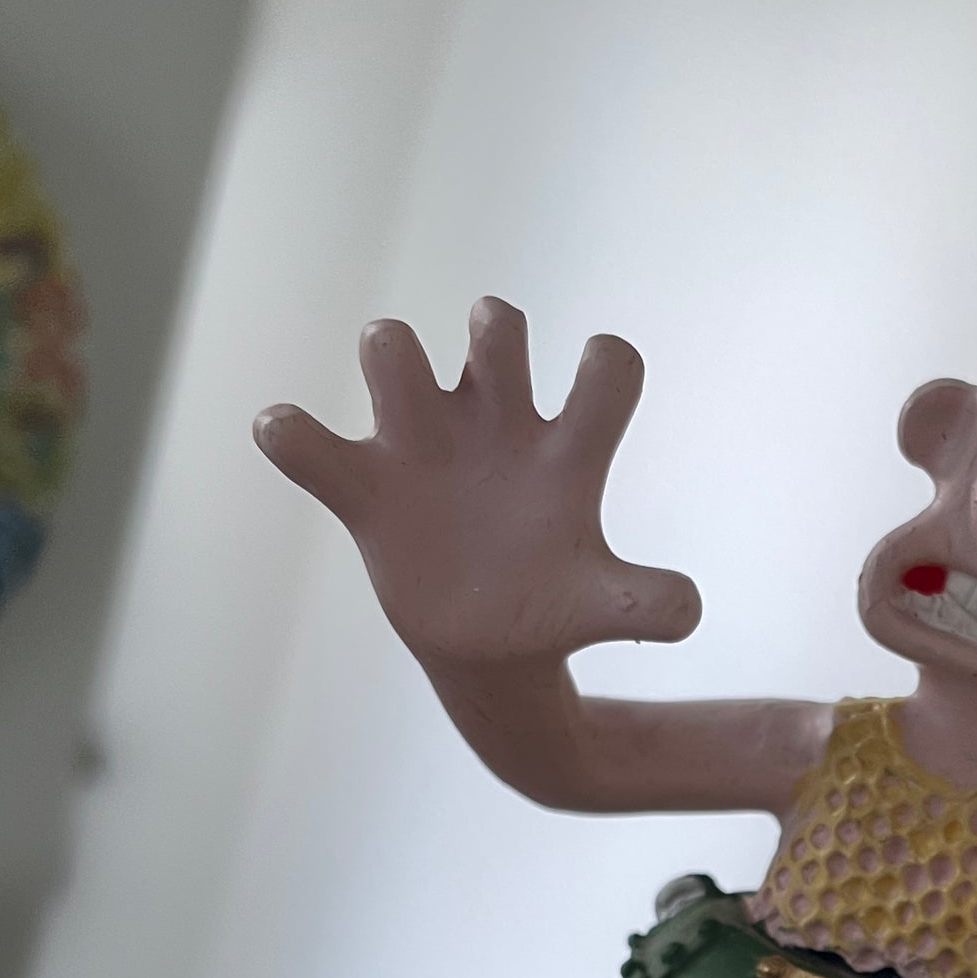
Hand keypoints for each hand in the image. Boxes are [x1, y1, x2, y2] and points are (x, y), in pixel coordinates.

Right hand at [255, 298, 700, 670]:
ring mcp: (426, 450)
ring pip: (392, 354)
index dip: (607, 367)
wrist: (492, 646)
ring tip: (402, 426)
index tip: (596, 383)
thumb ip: (647, 605)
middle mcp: (495, 428)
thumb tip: (686, 613)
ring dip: (391, 360)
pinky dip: (293, 436)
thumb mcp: (605, 608)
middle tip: (490, 374)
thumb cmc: (553, 608)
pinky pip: (311, 446)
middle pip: (494, 330)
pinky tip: (290, 434)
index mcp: (564, 449)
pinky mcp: (367, 490)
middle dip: (493, 332)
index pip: (606, 372)